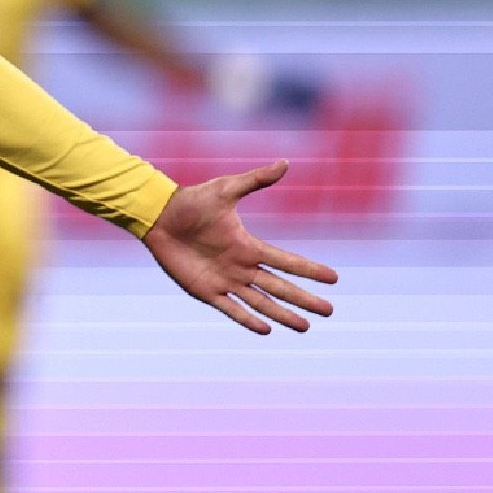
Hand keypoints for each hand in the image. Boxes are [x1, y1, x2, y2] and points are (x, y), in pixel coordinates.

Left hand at [143, 160, 337, 333]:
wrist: (158, 216)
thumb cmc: (191, 201)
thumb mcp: (226, 189)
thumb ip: (255, 180)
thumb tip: (285, 163)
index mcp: (249, 246)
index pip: (287, 261)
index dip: (309, 270)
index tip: (334, 278)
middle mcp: (242, 267)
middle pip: (280, 287)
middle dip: (304, 299)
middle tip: (329, 311)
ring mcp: (224, 281)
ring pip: (261, 303)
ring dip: (283, 315)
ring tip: (305, 327)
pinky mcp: (204, 291)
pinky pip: (230, 309)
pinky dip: (248, 320)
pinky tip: (267, 330)